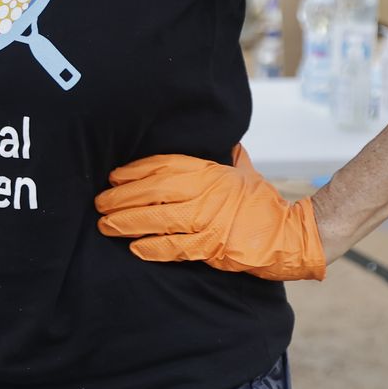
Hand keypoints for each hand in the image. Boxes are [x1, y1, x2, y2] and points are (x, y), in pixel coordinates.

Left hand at [95, 145, 324, 280]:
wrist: (289, 234)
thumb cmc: (263, 201)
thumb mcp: (243, 170)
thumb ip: (229, 156)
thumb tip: (226, 140)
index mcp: (207, 171)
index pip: (162, 165)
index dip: (134, 171)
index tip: (114, 176)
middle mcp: (202, 192)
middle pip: (152, 192)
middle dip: (121, 197)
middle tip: (98, 202)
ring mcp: (205, 220)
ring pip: (156, 219)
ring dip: (127, 222)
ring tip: (106, 225)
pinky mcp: (209, 247)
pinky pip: (174, 247)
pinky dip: (152, 248)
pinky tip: (134, 248)